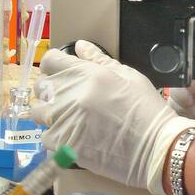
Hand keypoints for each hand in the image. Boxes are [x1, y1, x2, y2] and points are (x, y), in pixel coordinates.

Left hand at [32, 40, 190, 194]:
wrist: (155, 147)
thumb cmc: (146, 109)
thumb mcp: (128, 76)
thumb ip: (100, 60)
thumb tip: (80, 46)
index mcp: (85, 74)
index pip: (51, 61)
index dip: (55, 66)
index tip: (62, 73)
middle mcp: (69, 95)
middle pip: (41, 86)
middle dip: (51, 90)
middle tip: (69, 99)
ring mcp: (63, 120)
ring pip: (39, 113)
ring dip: (50, 114)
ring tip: (69, 120)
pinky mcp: (63, 144)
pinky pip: (45, 137)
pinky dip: (56, 137)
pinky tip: (73, 137)